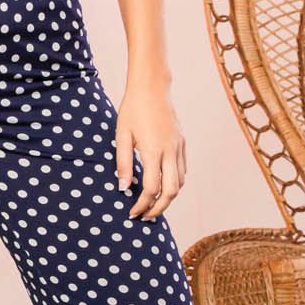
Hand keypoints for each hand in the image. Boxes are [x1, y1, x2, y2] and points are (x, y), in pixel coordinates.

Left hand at [115, 73, 185, 218]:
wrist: (152, 87)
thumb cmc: (132, 109)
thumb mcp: (121, 136)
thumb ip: (122, 163)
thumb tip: (122, 188)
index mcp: (153, 151)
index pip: (151, 188)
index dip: (142, 204)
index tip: (132, 212)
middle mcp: (170, 151)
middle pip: (172, 191)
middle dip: (159, 208)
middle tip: (145, 216)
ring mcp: (179, 147)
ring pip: (180, 182)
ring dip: (168, 197)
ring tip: (153, 203)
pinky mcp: (182, 142)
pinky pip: (182, 169)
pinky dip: (174, 182)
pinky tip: (162, 184)